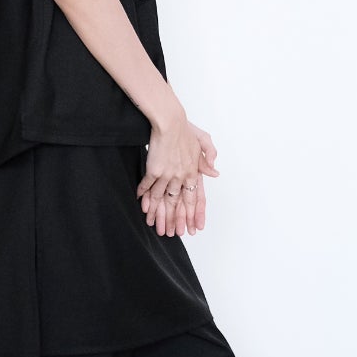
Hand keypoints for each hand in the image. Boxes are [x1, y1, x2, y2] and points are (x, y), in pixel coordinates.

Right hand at [137, 115, 219, 236]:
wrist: (170, 122)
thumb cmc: (185, 130)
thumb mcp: (203, 142)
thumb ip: (209, 157)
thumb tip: (215, 172)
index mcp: (193, 171)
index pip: (193, 198)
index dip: (192, 215)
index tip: (191, 228)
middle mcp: (181, 176)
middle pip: (177, 203)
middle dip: (173, 220)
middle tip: (170, 234)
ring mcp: (167, 175)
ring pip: (161, 198)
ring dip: (155, 212)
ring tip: (151, 223)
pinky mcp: (154, 170)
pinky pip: (148, 187)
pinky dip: (144, 196)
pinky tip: (141, 203)